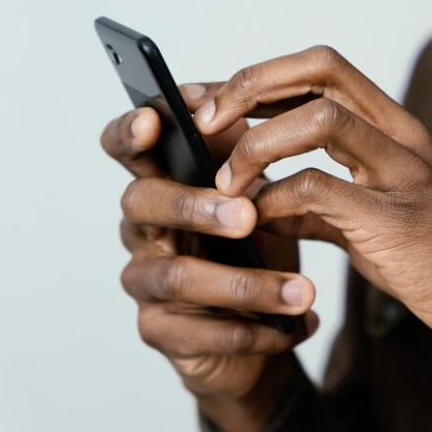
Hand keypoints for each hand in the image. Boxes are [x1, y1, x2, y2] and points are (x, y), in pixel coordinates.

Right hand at [101, 84, 318, 431]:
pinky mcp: (161, 332)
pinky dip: (252, 332)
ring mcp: (146, 283)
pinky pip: (198, 335)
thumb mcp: (259, 190)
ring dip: (245, 284)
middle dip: (194, 207)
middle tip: (247, 216)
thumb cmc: (256, 246)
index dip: (131, 131)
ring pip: (177, 277)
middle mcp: (143, 229)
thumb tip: (239, 96)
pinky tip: (293, 329)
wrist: (265, 328)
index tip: (153, 119)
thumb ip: (244, 149)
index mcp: (164, 182)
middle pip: (143, 204)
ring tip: (302, 291)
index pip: (129, 147)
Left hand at [194, 46, 431, 396]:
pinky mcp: (395, 220)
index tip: (215, 104)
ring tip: (226, 183)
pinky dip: (274, 200)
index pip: (323, 67)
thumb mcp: (377, 217)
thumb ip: (322, 201)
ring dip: (255, 145)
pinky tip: (259, 222)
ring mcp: (402, 174)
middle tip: (205, 123)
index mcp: (397, 128)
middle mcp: (402, 137)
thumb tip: (259, 202)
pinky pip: (317, 189)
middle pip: (318, 69)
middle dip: (249, 85)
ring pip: (317, 118)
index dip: (261, 75)